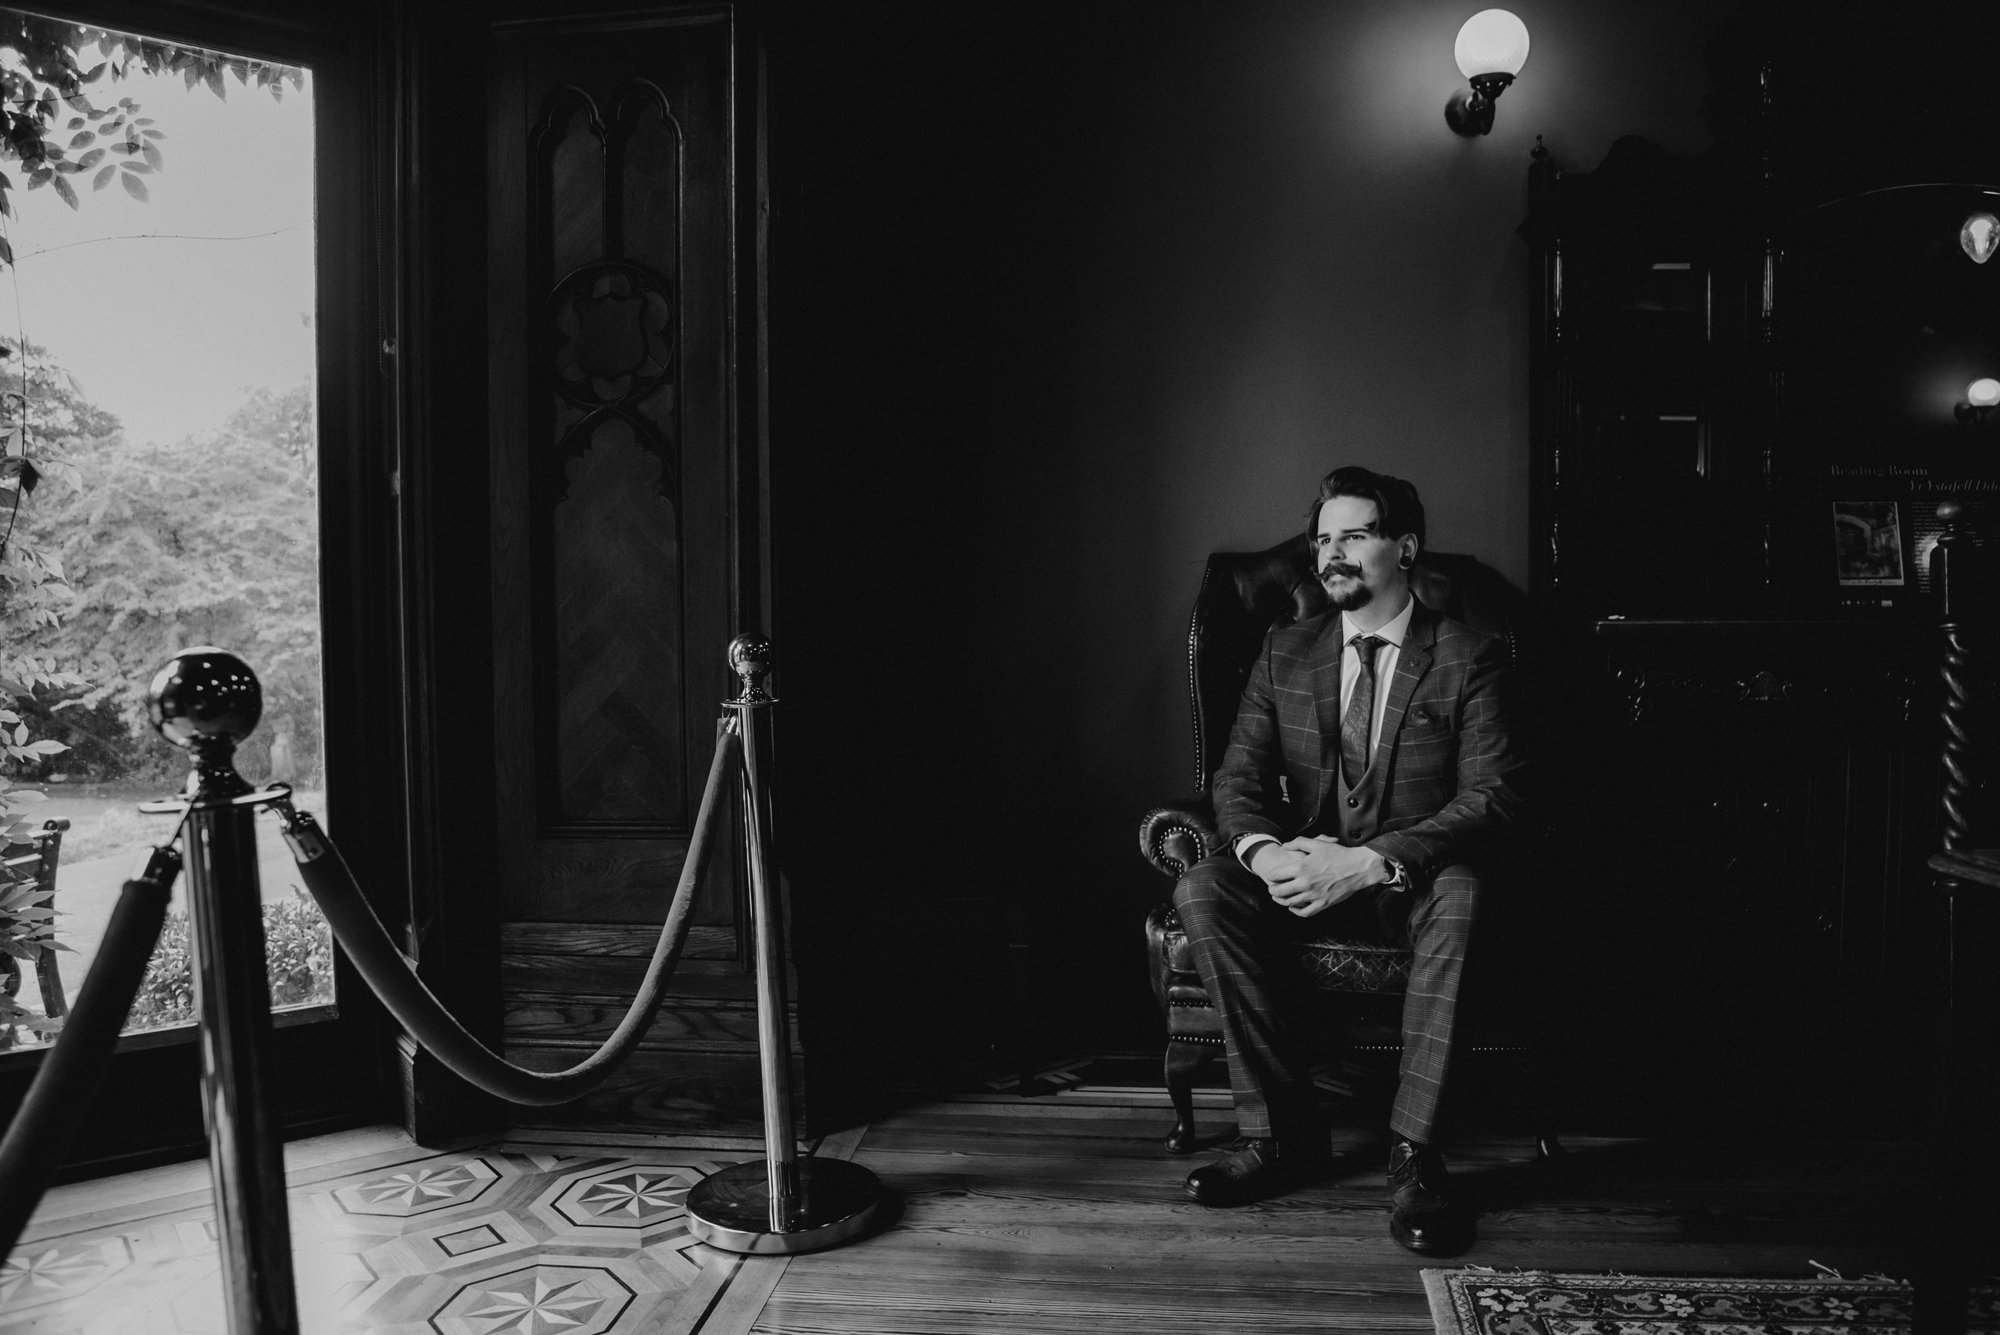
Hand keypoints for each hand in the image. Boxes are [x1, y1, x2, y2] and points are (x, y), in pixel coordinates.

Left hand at [1262, 836, 1387, 917]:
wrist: (1358, 867)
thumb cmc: (1339, 855)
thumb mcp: (1317, 844)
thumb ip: (1298, 842)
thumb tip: (1285, 846)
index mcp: (1301, 867)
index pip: (1275, 875)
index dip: (1271, 875)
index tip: (1271, 876)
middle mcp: (1305, 883)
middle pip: (1279, 891)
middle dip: (1272, 889)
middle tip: (1272, 888)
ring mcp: (1314, 895)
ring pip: (1289, 903)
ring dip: (1281, 901)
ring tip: (1278, 897)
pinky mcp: (1323, 904)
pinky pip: (1305, 912)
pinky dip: (1296, 911)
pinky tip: (1293, 906)